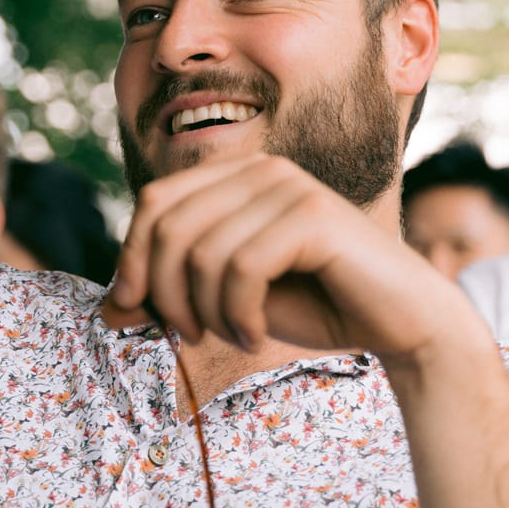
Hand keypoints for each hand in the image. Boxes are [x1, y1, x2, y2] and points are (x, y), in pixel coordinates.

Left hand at [100, 154, 481, 369]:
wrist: (402, 324)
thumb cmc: (318, 307)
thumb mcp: (229, 302)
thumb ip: (172, 296)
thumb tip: (106, 313)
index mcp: (238, 177)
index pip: (154, 204)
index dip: (131, 260)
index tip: (136, 316)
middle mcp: (262, 169)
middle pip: (168, 226)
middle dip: (163, 293)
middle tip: (189, 336)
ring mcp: (289, 186)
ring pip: (201, 253)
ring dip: (207, 312)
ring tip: (235, 336)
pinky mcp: (312, 215)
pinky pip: (241, 268)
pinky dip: (237, 316)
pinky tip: (255, 337)